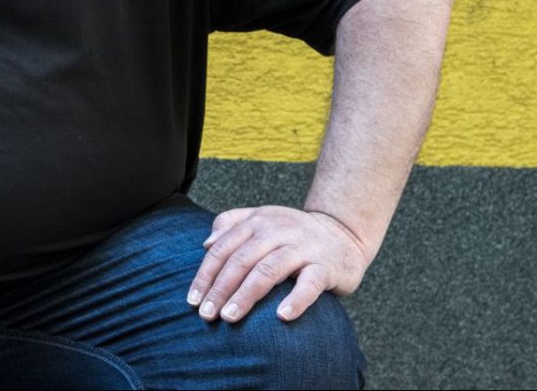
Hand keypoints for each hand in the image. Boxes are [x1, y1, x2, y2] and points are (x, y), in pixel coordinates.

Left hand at [185, 205, 369, 323]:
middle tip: (207, 315)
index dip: (205, 275)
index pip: (223, 248)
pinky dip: (295, 300)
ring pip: (268, 270)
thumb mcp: (262, 219)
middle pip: (241, 260)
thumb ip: (231, 224)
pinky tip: (281, 317)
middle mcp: (276, 231)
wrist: (343, 234)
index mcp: (257, 222)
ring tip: (230, 316)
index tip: (192, 300)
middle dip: (220, 289)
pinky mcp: (325, 266)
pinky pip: (309, 284)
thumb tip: (207, 243)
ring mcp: (302, 247)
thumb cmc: (294, 233)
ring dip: (246, 295)